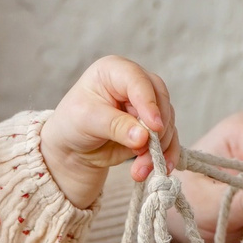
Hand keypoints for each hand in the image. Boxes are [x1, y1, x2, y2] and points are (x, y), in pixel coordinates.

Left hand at [41, 55, 176, 209]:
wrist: (73, 147)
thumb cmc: (73, 124)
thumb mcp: (87, 121)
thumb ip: (115, 126)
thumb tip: (143, 137)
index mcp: (115, 71)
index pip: (138, 81)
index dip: (149, 103)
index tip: (154, 127)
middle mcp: (136, 84)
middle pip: (160, 100)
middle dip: (157, 130)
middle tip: (147, 152)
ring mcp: (147, 105)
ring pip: (167, 123)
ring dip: (160, 149)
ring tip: (141, 171)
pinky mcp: (154, 127)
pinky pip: (169, 139)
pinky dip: (166, 156)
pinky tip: (160, 170)